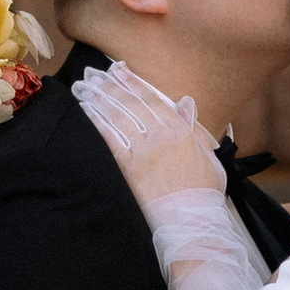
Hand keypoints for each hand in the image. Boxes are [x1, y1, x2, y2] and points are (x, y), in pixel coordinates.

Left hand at [75, 61, 224, 209]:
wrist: (192, 219)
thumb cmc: (203, 191)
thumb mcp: (206, 154)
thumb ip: (193, 126)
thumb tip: (186, 102)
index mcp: (180, 130)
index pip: (152, 99)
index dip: (133, 82)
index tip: (118, 69)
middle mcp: (160, 136)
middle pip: (130, 104)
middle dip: (109, 86)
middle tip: (92, 73)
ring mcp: (144, 151)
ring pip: (117, 118)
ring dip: (98, 100)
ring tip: (83, 88)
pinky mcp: (130, 169)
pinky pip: (110, 141)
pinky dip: (98, 124)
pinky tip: (86, 113)